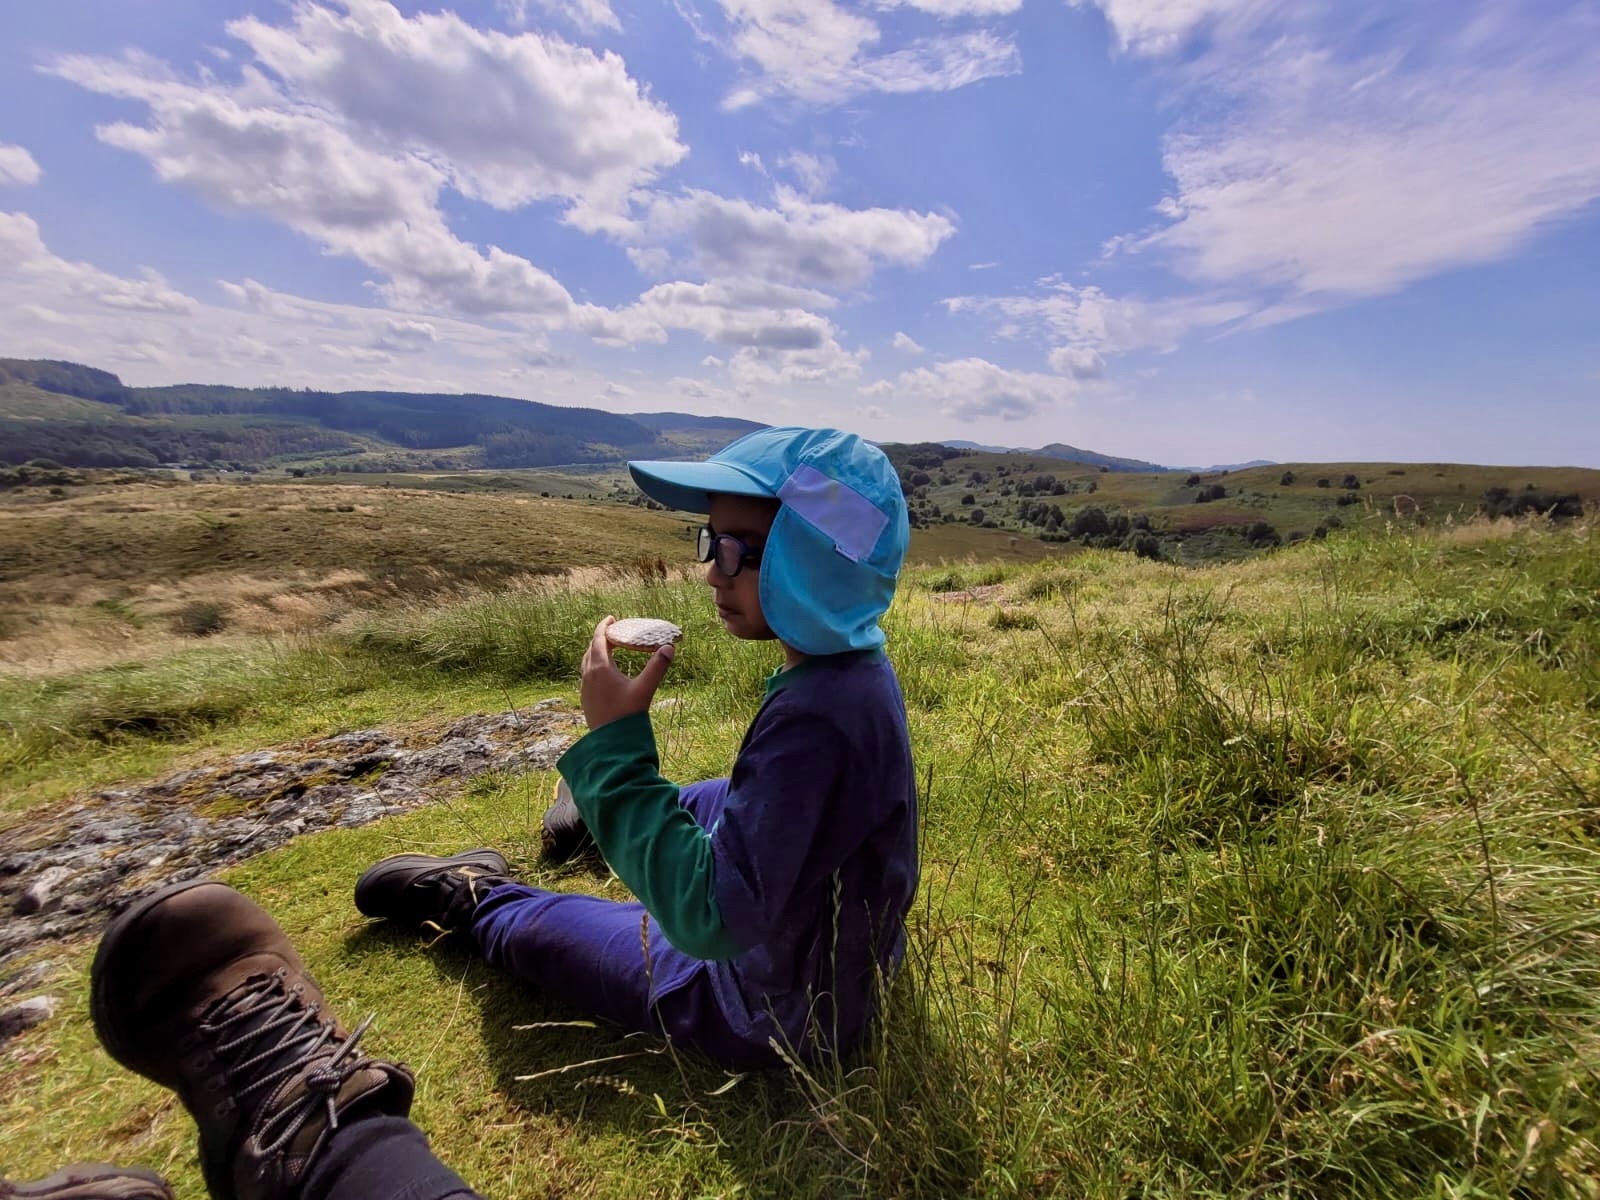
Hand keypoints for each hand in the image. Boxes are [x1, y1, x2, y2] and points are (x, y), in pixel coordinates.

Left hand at [578, 615, 674, 729]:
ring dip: (596, 651)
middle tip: (613, 632)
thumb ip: (657, 667)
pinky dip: (594, 665)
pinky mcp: (585, 698)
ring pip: (587, 662)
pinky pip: (587, 674)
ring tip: (609, 649)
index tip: (611, 618)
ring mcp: (585, 687)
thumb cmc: (627, 715)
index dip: (604, 626)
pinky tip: (605, 673)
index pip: (599, 639)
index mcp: (601, 668)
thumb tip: (669, 647)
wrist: (610, 743)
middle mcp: (589, 675)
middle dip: (601, 637)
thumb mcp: (645, 689)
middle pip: (591, 649)